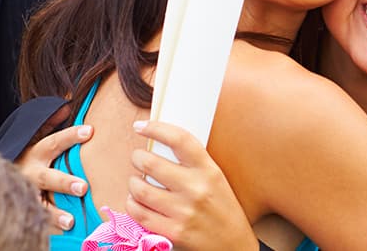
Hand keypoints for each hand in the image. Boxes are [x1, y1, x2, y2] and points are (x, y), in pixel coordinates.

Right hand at [15, 108, 90, 230]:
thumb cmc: (26, 158)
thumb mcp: (34, 138)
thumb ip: (49, 124)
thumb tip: (66, 106)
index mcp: (34, 154)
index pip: (53, 142)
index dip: (71, 136)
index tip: (90, 130)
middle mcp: (29, 175)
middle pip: (47, 178)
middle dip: (64, 182)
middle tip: (83, 187)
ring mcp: (26, 195)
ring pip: (40, 205)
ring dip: (55, 214)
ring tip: (71, 221)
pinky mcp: (24, 212)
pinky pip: (36, 222)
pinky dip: (47, 230)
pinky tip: (62, 235)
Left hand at [126, 120, 256, 250]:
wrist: (233, 245)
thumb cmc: (222, 209)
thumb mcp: (216, 180)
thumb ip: (193, 164)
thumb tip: (159, 144)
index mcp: (209, 171)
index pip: (180, 140)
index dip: (156, 128)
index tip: (142, 127)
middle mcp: (197, 189)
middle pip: (151, 163)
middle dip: (137, 158)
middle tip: (138, 159)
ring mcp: (184, 212)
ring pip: (140, 189)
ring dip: (132, 183)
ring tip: (137, 182)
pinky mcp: (173, 232)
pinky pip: (139, 213)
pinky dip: (132, 204)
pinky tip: (137, 202)